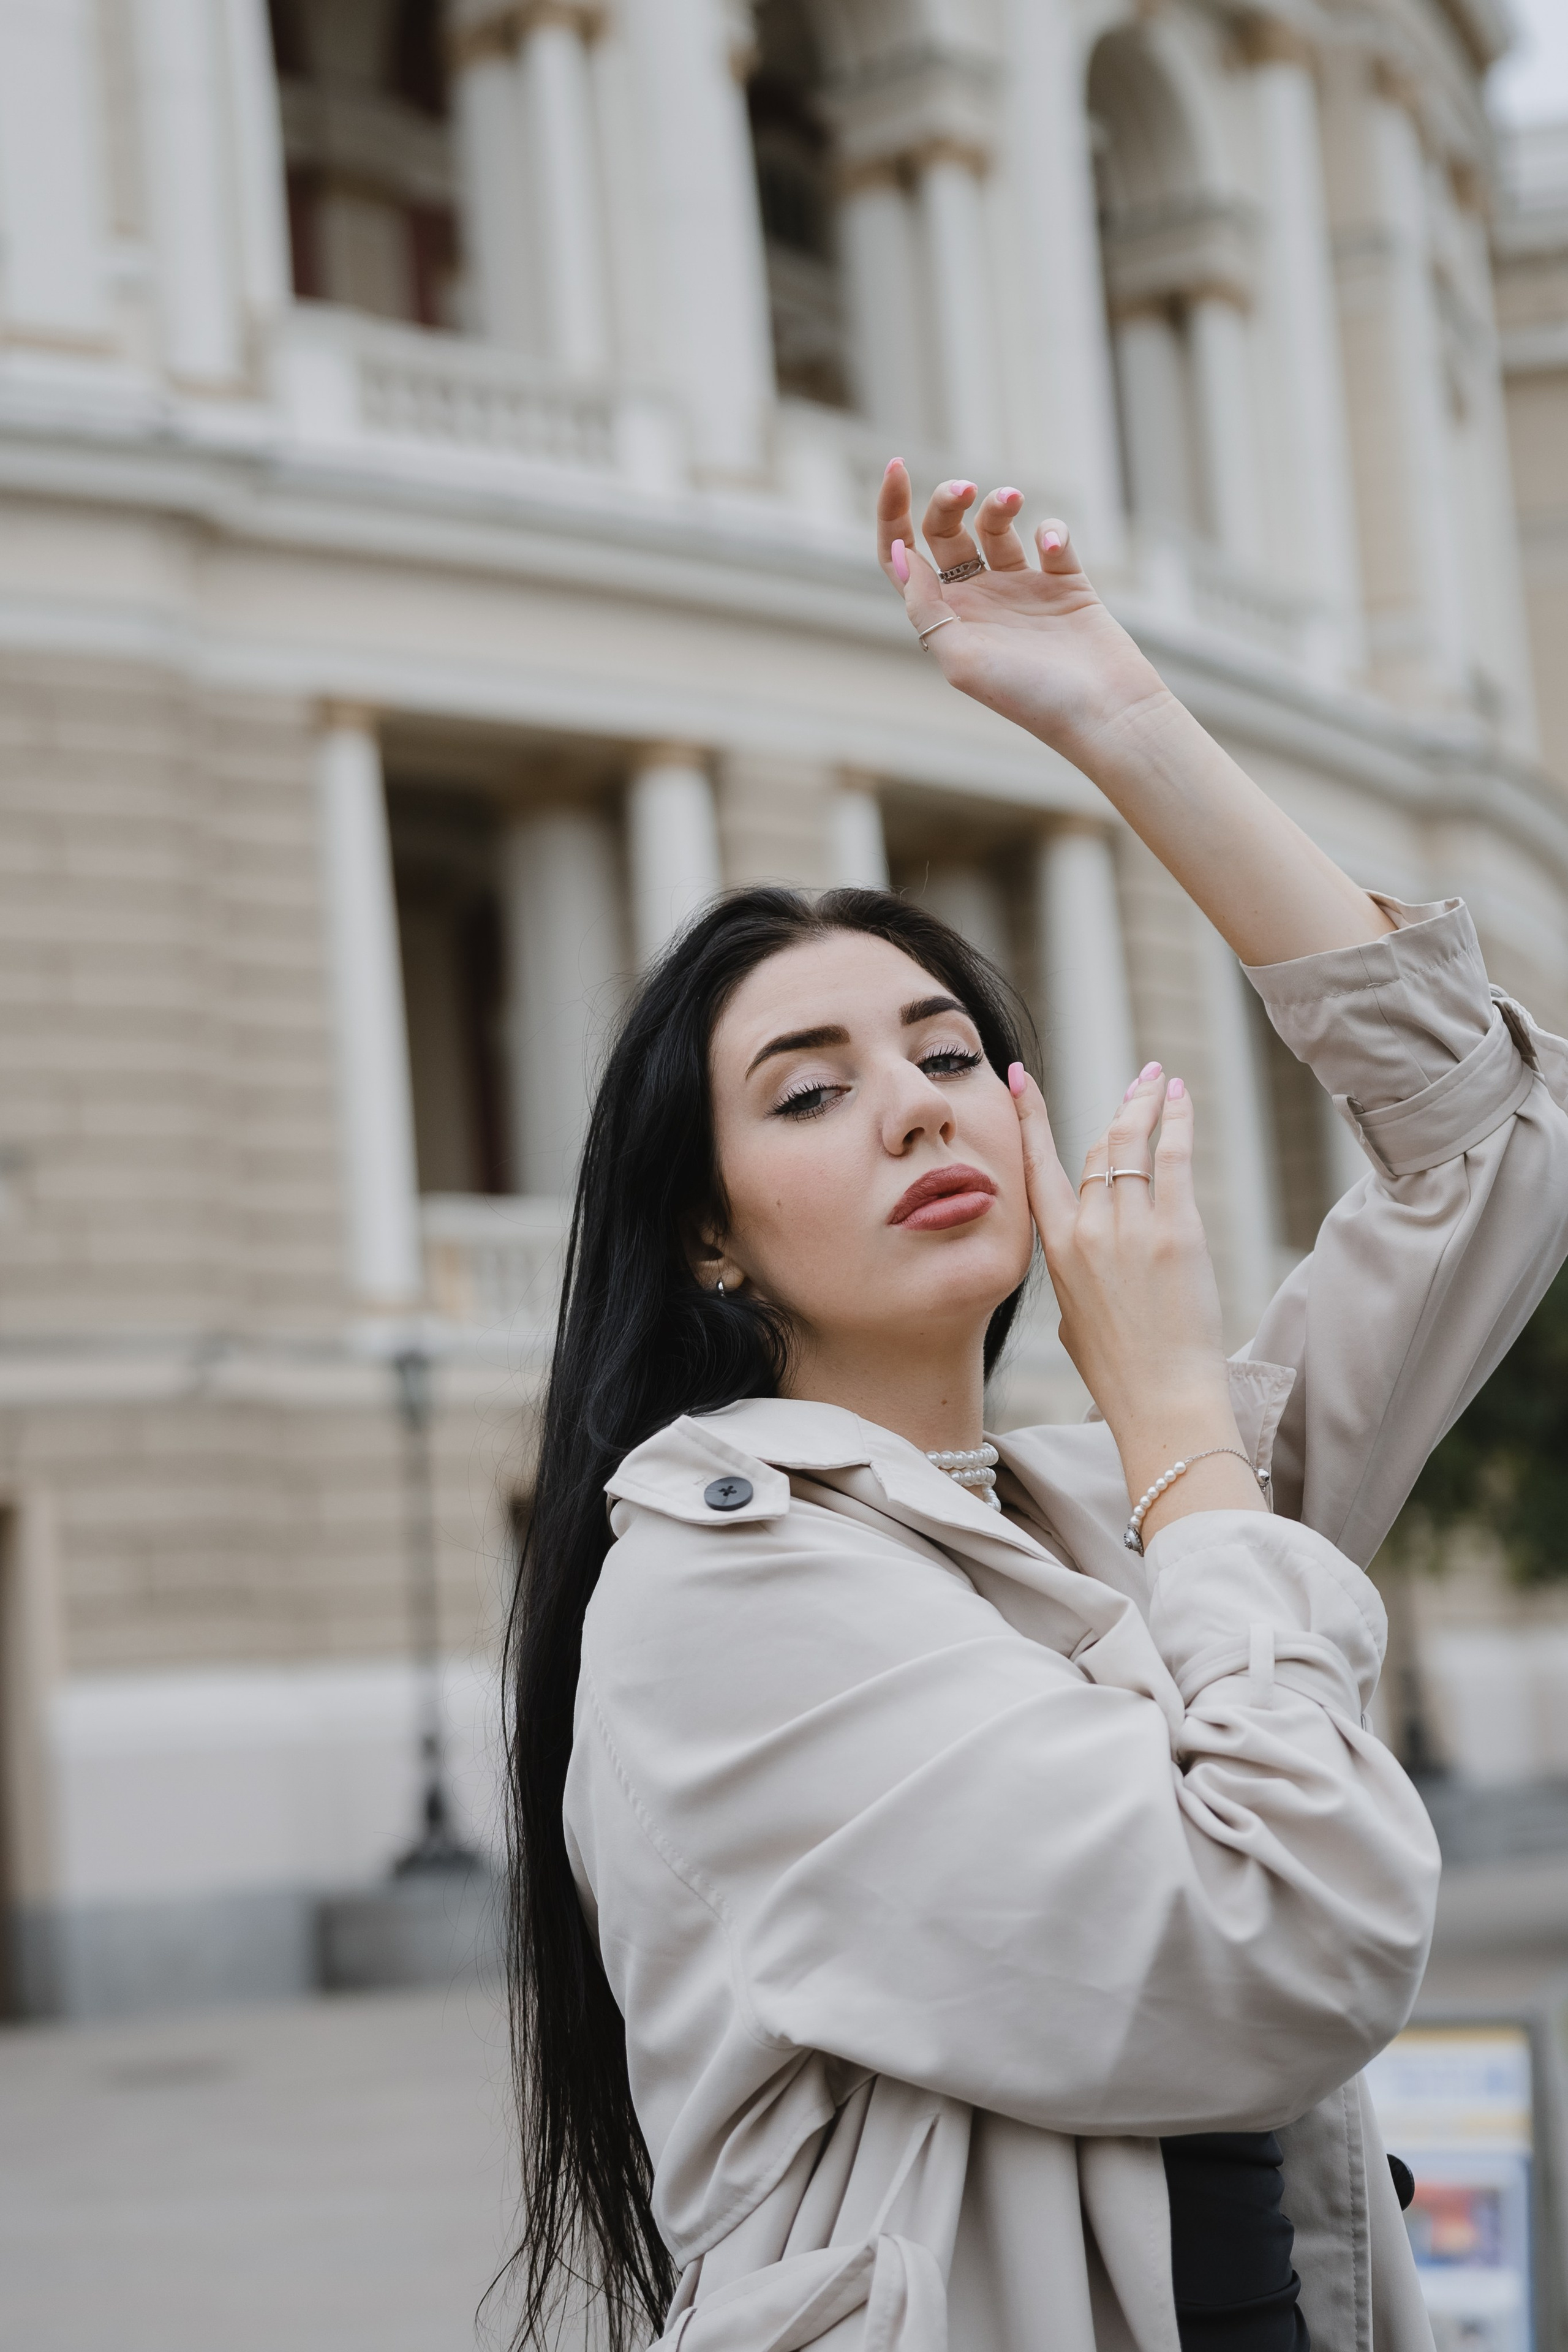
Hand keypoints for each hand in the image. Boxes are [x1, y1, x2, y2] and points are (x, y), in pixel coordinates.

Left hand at [876, 464, 1166, 766]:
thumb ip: (926, 607)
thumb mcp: (961, 658)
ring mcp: (1021, 589)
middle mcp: (978, 600)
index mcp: (945, 618)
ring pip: (995, 526)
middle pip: (945, 531)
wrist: (1104, 711)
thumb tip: (899, 556)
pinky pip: (1051, 537)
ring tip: (1011, 498)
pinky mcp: (1065, 583)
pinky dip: (1051, 529)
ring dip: (997, 503)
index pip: (903, 556)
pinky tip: (1054, 548)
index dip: (891, 512)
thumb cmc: (1030, 697)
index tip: (896, 468)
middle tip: (965, 489)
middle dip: (947, 499)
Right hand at [1009, 1060, 1266, 1539]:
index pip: (1037, 1167)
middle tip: (1138, 1082)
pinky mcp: (1174, 1231)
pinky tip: (1179, 1096)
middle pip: (1096, 1151)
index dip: (1031, 1117)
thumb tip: (1086, 1255)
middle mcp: (1086, 1231)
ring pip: (1129, 1144)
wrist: (1161, 1402)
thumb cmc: (1119, 1372)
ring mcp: (1129, 1228)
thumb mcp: (1074, 1320)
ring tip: (1158, 1078)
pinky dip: (1175, 1120)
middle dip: (1118, 1112)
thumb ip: (1075, 1275)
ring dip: (1145, 1104)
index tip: (1021, 1078)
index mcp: (1055, 1251)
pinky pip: (1171, 1158)